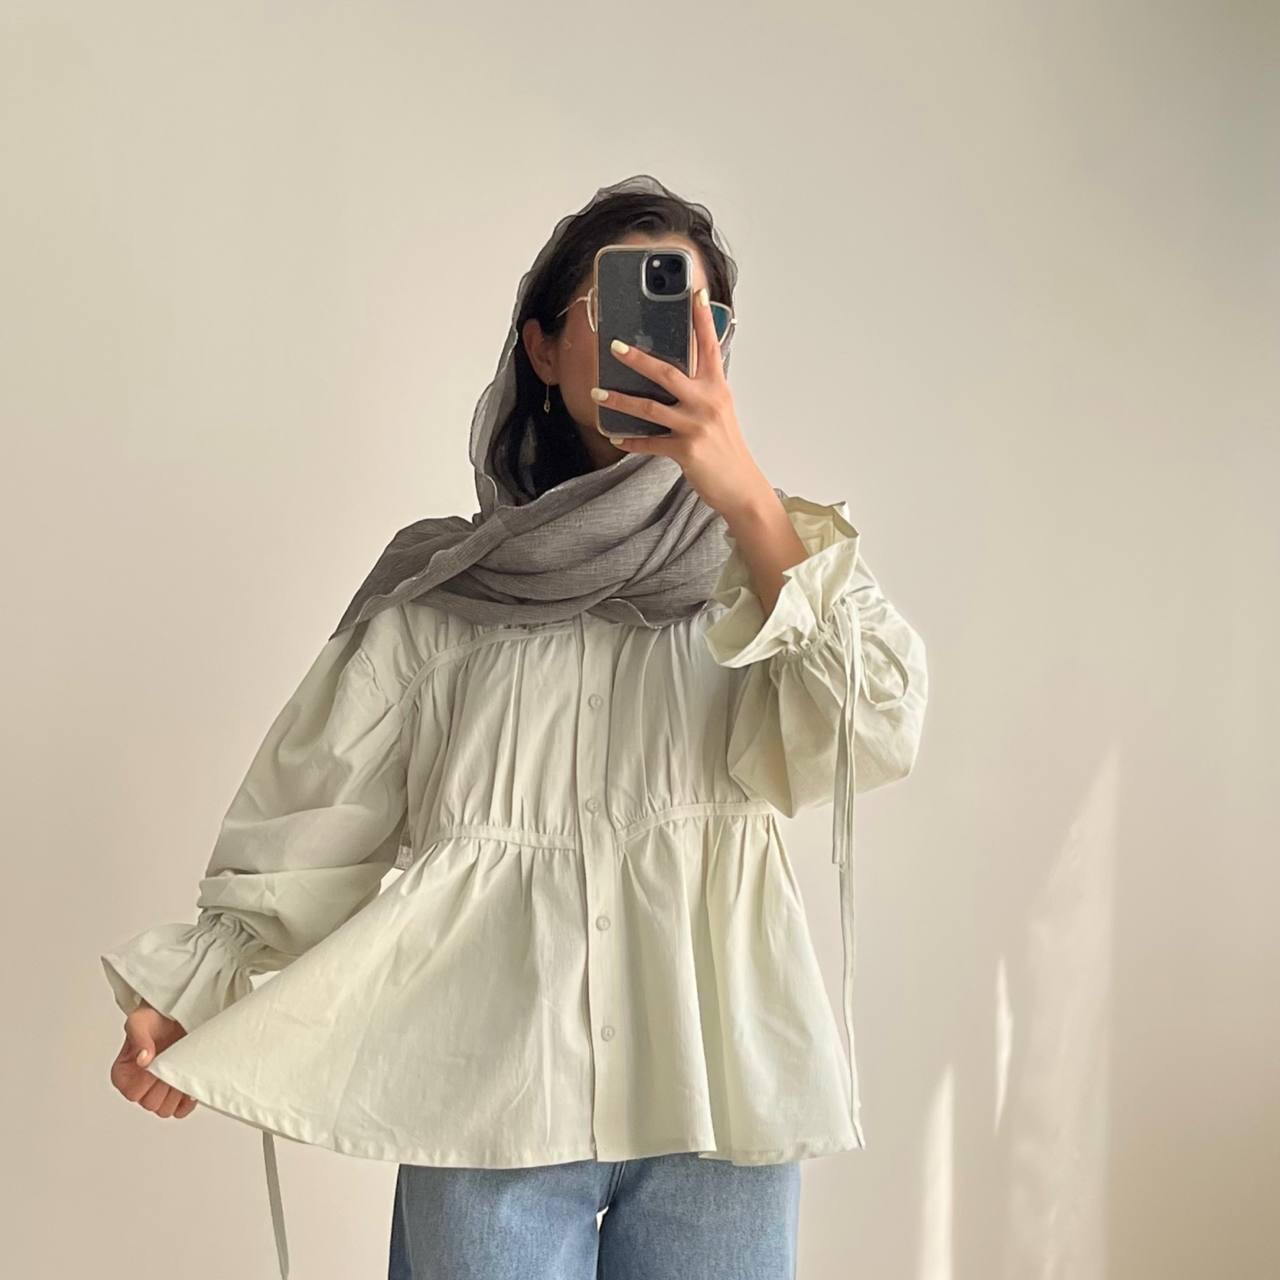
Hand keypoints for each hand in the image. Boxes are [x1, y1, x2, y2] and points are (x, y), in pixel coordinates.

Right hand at [110, 1000, 197, 1118]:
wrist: (175, 1016)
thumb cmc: (154, 1019)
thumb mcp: (140, 1021)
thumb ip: (139, 1038)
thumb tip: (143, 1059)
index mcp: (123, 1074)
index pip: (133, 1093)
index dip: (148, 1081)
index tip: (158, 1064)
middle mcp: (138, 1086)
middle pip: (151, 1104)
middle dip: (165, 1086)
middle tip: (174, 1065)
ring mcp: (158, 1091)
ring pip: (165, 1110)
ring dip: (176, 1093)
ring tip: (182, 1071)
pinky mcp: (176, 1093)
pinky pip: (180, 1111)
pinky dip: (186, 1102)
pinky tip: (190, 1085)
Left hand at [590, 286, 774, 520]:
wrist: (740, 486)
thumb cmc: (726, 448)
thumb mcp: (719, 411)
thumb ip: (701, 390)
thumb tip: (673, 374)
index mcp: (718, 388)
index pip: (710, 347)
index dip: (702, 320)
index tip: (694, 294)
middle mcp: (708, 402)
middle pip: (668, 372)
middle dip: (638, 358)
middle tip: (615, 346)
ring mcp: (696, 426)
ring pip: (650, 407)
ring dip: (620, 400)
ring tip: (597, 394)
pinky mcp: (686, 450)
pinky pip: (650, 443)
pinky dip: (631, 441)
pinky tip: (616, 436)